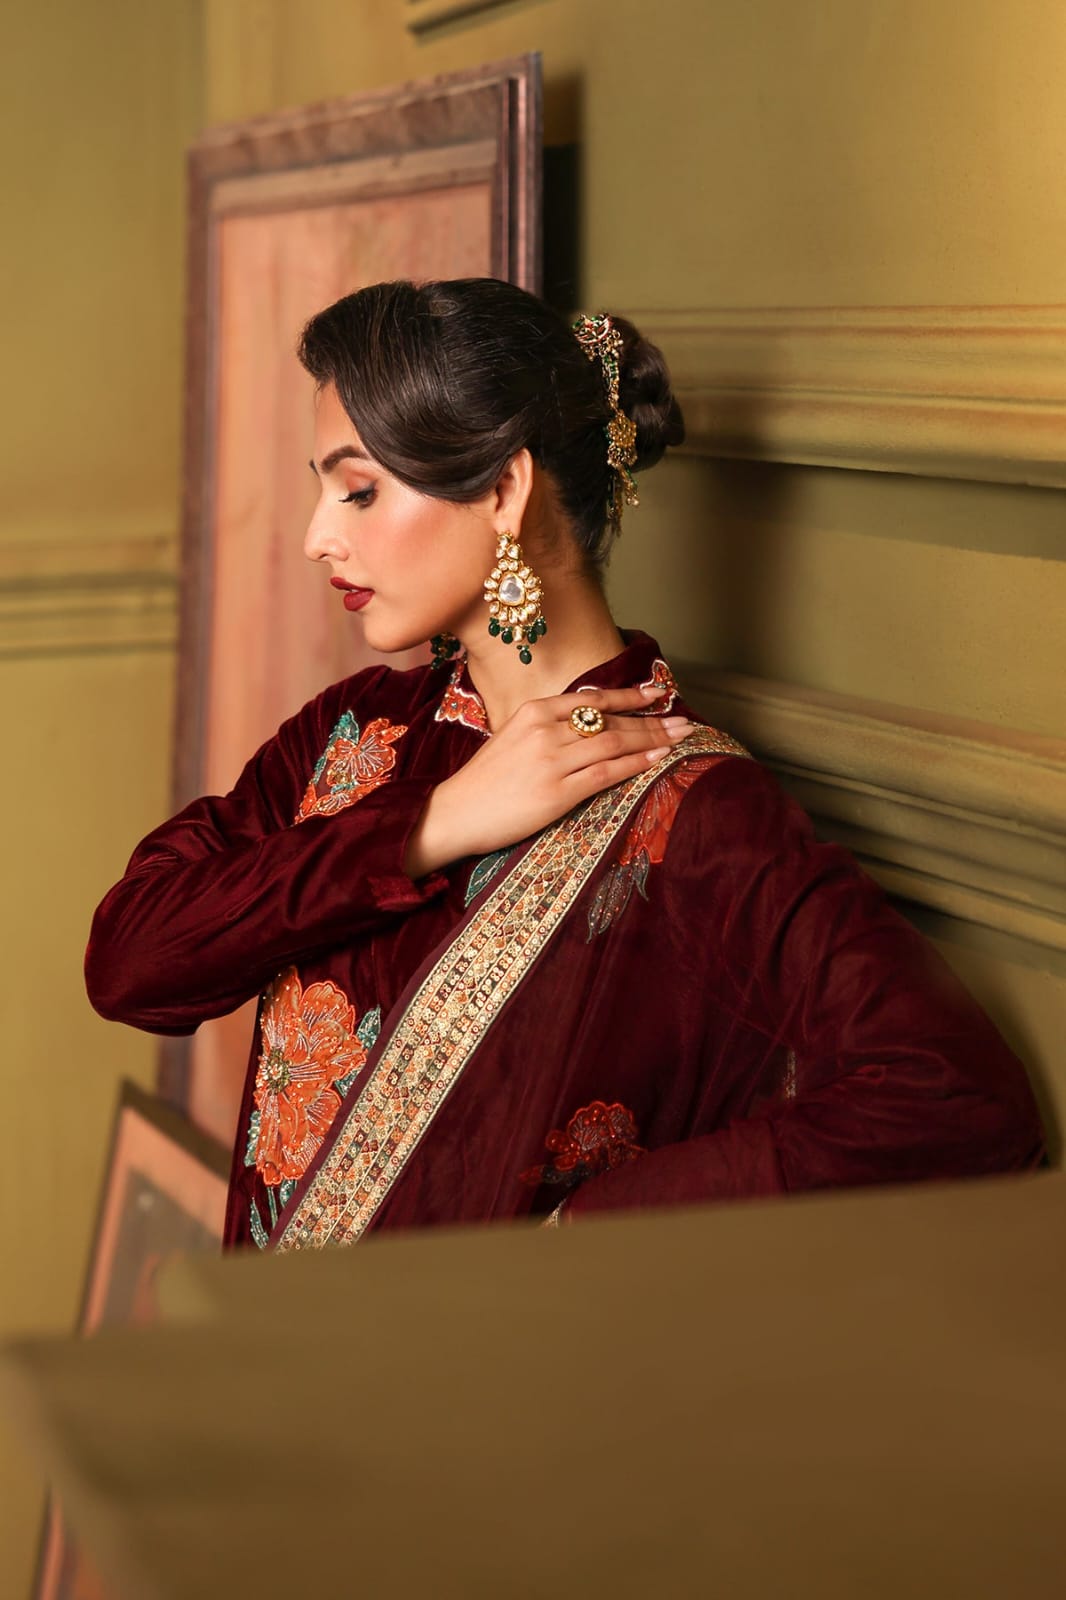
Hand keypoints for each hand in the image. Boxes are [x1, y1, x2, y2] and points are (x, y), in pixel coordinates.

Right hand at [405, 685, 693, 876]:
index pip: (592, 698)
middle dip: (652, 720)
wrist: (455, 812)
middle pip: (610, 721)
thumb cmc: (485, 781)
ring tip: (681, 738)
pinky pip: (606, 773)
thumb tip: (590, 726)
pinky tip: (657, 760)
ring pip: (614, 743)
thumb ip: (549, 728)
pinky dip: (636, 764)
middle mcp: (545, 729)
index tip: (659, 693)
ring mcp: (552, 760)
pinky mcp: (557, 791)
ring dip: (653, 740)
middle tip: (683, 720)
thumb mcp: (513, 739)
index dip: (631, 696)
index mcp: (534, 711)